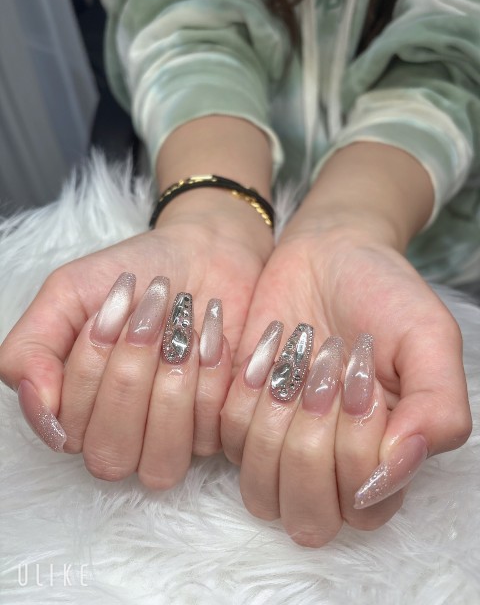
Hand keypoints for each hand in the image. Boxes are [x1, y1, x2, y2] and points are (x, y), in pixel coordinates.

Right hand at [0, 189, 272, 487]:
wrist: (206, 255)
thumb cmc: (138, 276)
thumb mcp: (69, 293)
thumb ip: (32, 348)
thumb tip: (39, 406)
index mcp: (78, 410)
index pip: (68, 428)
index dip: (90, 367)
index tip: (110, 309)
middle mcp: (122, 435)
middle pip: (112, 454)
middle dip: (130, 377)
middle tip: (149, 319)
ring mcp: (171, 439)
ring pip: (162, 461)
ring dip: (171, 388)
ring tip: (184, 331)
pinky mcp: (218, 430)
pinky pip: (210, 436)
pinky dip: (211, 378)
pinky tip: (213, 336)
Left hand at [221, 225, 471, 545]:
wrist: (327, 253)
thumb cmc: (382, 294)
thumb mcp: (428, 338)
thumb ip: (436, 409)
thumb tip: (393, 471)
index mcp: (384, 458)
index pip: (363, 507)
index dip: (356, 449)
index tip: (361, 379)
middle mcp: (330, 464)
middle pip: (308, 516)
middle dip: (311, 446)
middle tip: (325, 374)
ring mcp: (281, 443)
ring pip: (261, 488)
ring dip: (275, 422)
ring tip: (296, 360)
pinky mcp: (242, 416)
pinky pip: (228, 437)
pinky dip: (247, 394)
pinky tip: (269, 350)